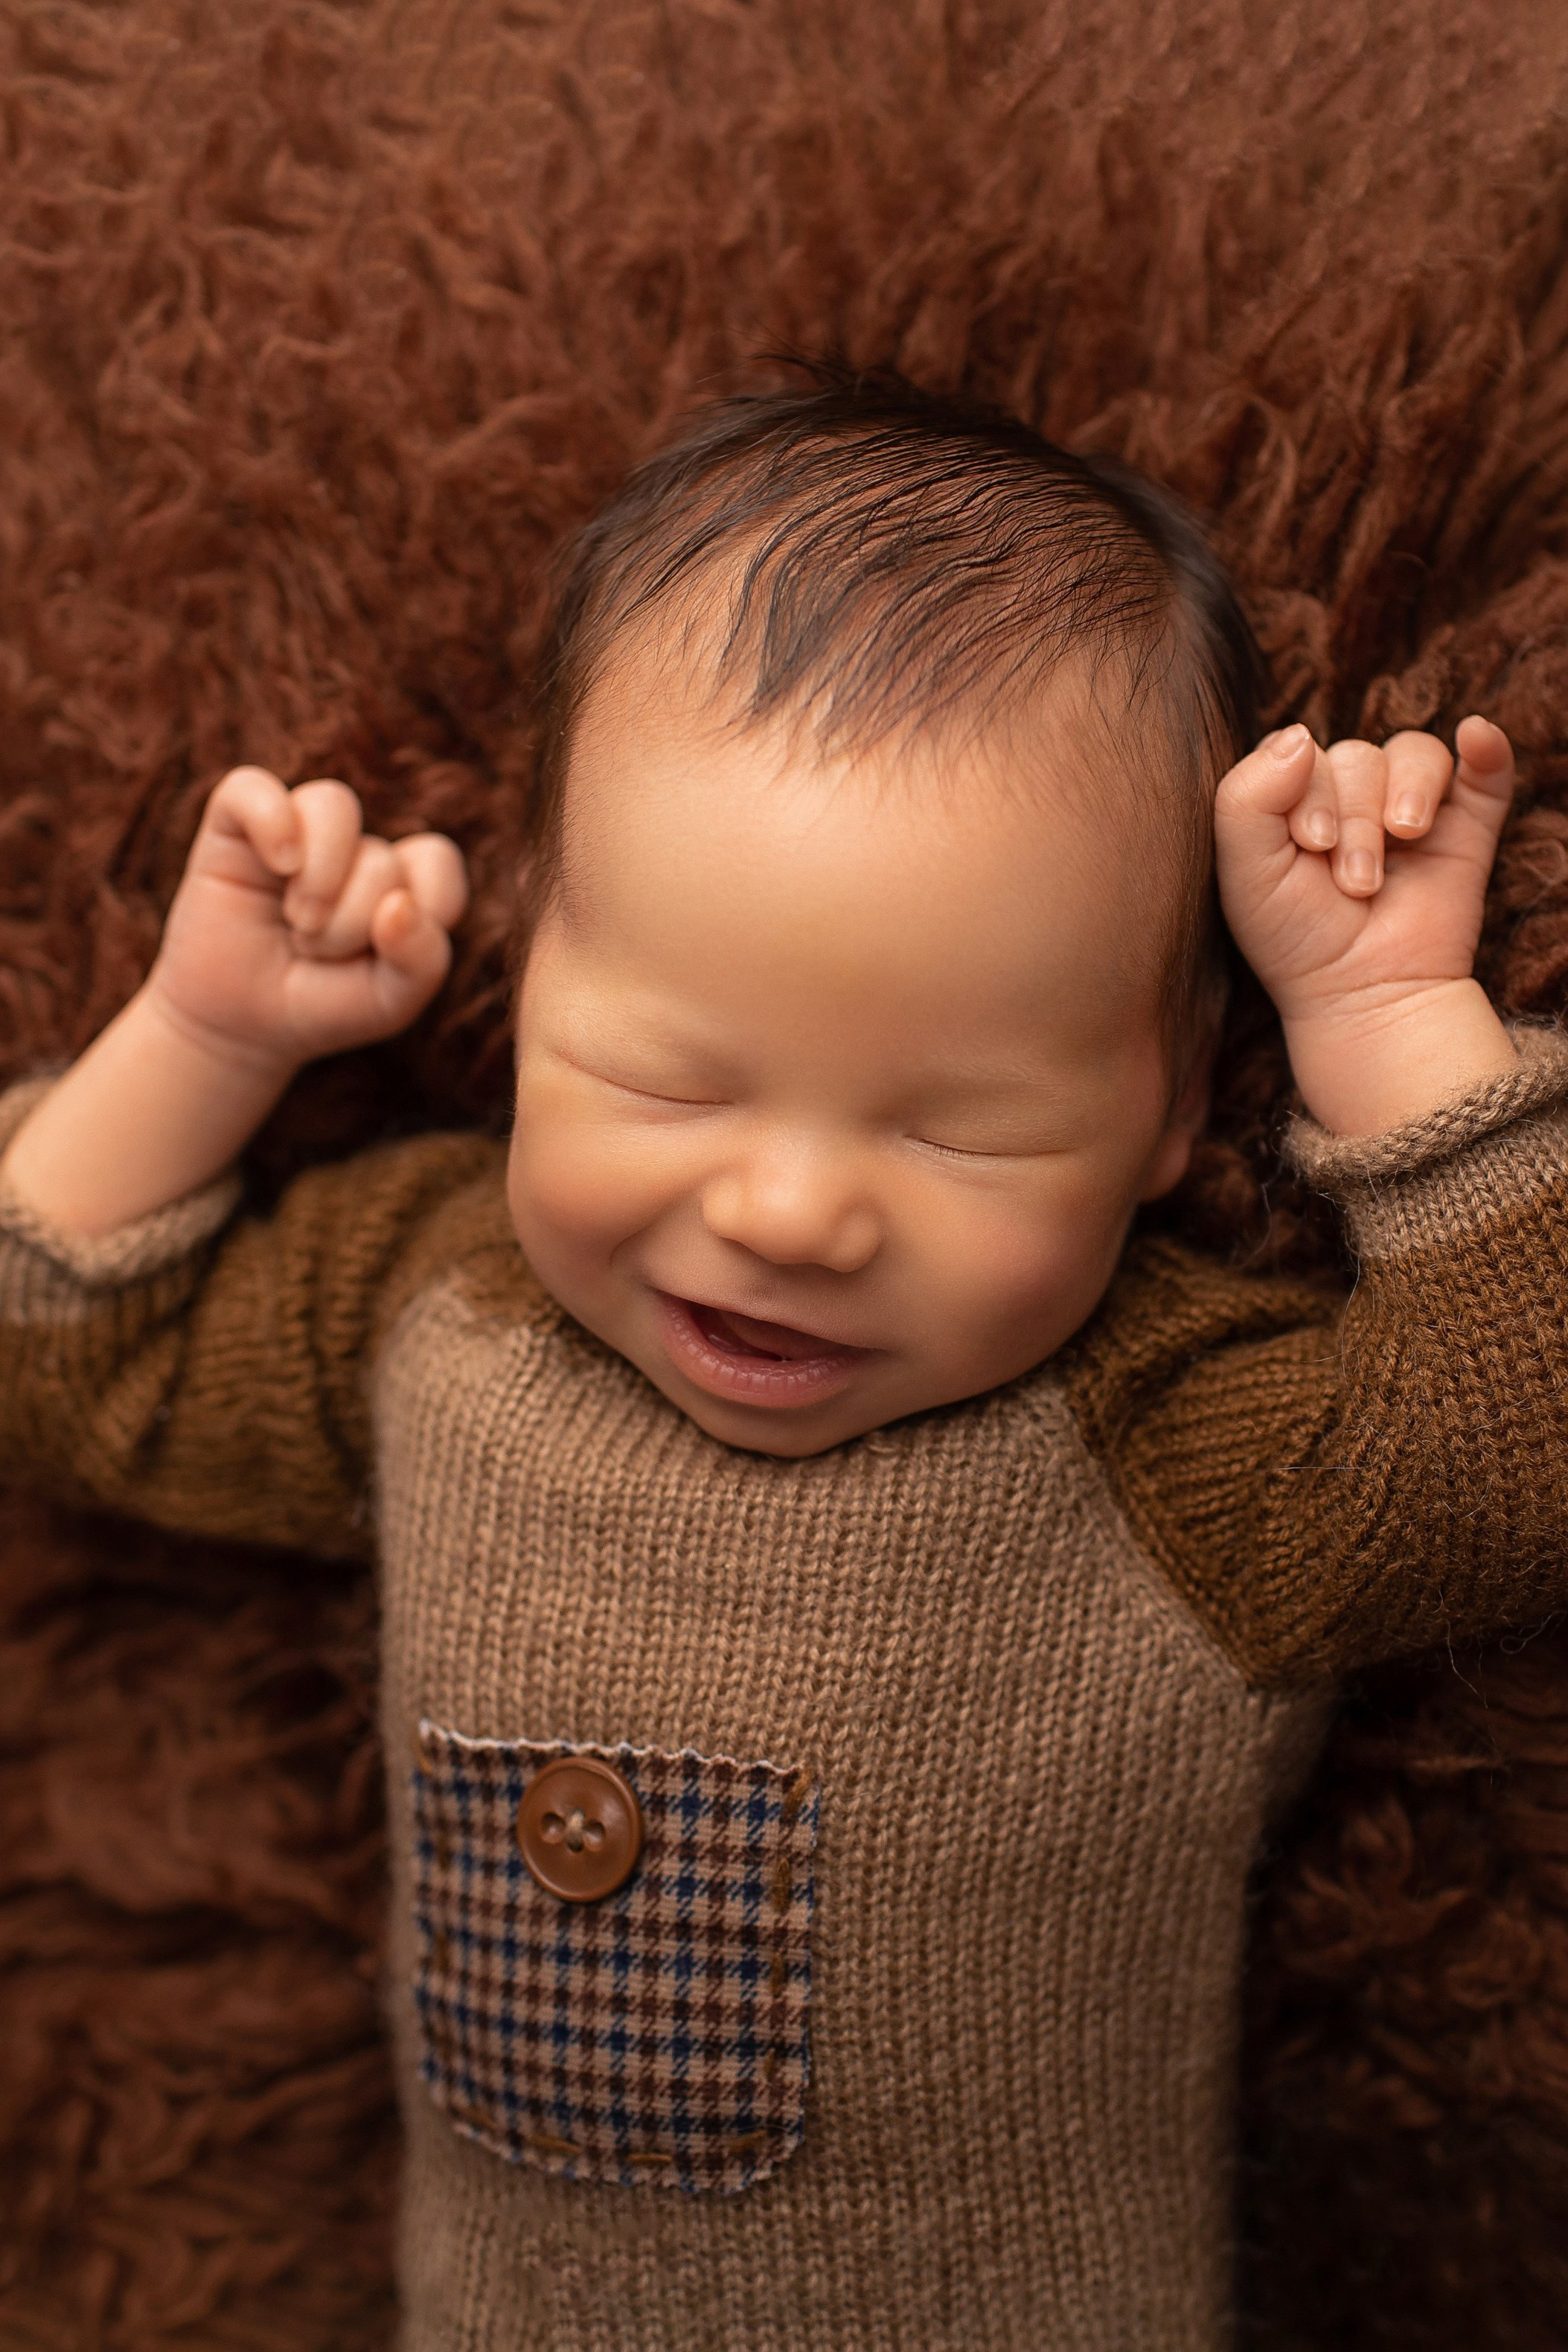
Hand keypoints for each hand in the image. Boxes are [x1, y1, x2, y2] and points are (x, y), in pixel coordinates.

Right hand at [149, 767, 469, 1073]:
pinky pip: (253, 788)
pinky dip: (270, 821)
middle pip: (379, 856)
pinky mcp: (234, 825)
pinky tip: (277, 866)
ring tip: (298, 923)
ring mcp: (295, 831)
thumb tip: (399, 904)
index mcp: (399, 879)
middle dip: (351, 924)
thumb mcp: (389, 1001)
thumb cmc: (322, 1007)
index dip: (422, 909)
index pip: (437, 861)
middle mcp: (351, 847)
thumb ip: (421, 961)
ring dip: (320, 880)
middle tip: (317, 955)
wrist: (240, 1027)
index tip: (386, 955)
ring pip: (333, 805)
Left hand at [1215, 718, 1518, 1133]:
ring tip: (1403, 841)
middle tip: (1353, 883)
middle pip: (1358, 757)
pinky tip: (1476, 736)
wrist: (1365, 997)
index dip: (1309, 792)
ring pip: (1414, 754)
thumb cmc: (1296, 939)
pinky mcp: (1467, 828)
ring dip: (1406, 796)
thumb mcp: (1246, 870)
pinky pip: (1485, 770)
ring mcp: (1412, 811)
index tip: (1310, 848)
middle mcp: (1353, 798)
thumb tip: (1300, 735)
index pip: (1301, 752)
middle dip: (1354, 817)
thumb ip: (1246, 797)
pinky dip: (1486, 748)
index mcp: (1295, 801)